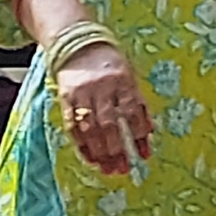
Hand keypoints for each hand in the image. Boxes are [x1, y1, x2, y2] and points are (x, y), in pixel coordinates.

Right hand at [56, 39, 155, 175]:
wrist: (78, 45)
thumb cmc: (111, 65)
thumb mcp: (130, 77)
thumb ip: (138, 103)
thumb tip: (149, 133)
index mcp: (123, 81)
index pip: (132, 111)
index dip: (139, 135)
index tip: (144, 155)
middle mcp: (102, 88)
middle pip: (109, 123)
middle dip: (117, 149)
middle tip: (123, 169)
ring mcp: (82, 93)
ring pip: (90, 128)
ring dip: (100, 153)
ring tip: (108, 170)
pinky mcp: (66, 99)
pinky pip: (73, 127)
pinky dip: (82, 146)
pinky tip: (91, 159)